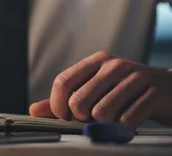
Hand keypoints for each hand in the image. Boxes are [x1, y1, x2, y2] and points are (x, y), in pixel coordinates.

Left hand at [29, 51, 171, 127]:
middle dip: (83, 119)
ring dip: (106, 124)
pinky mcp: (154, 94)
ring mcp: (136, 78)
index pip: (63, 81)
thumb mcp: (97, 89)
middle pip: (78, 101)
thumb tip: (34, 110)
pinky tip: (132, 120)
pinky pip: (126, 120)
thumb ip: (65, 99)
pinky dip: (125, 128)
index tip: (66, 117)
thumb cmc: (128, 92)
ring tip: (116, 118)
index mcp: (97, 61)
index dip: (58, 105)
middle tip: (95, 118)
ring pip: (101, 112)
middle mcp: (114, 65)